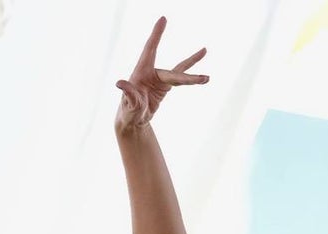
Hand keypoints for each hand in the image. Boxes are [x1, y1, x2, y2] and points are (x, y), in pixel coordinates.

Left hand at [115, 17, 207, 133]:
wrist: (133, 120)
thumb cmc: (128, 111)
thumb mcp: (129, 104)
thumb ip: (128, 93)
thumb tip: (119, 83)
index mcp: (140, 72)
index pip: (150, 49)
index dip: (156, 34)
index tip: (163, 19)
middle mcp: (151, 72)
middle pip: (172, 73)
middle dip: (186, 79)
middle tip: (203, 78)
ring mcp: (160, 79)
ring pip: (179, 74)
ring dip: (193, 77)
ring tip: (207, 78)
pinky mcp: (166, 85)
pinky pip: (181, 79)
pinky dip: (192, 79)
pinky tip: (205, 78)